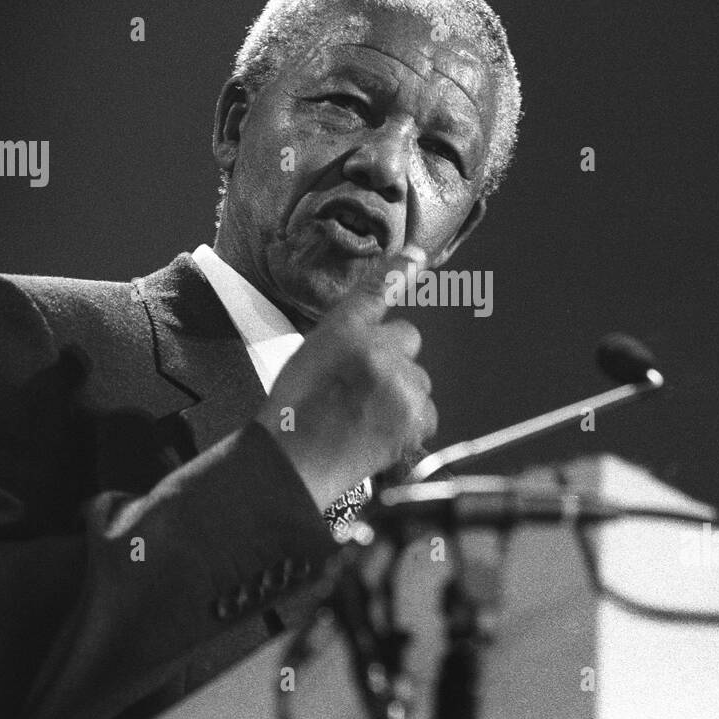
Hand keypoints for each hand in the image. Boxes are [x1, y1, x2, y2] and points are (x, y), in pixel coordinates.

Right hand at [255, 246, 437, 510]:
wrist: (293, 462)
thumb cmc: (291, 412)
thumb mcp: (306, 356)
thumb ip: (341, 336)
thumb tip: (367, 331)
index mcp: (343, 329)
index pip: (376, 291)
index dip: (397, 271)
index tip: (416, 255)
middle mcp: (378, 349)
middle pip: (407, 339)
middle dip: (394, 359)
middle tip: (362, 387)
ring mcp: (401, 384)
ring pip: (418, 378)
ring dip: (402, 393)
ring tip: (365, 416)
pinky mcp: (415, 417)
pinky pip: (427, 412)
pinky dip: (411, 424)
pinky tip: (380, 433)